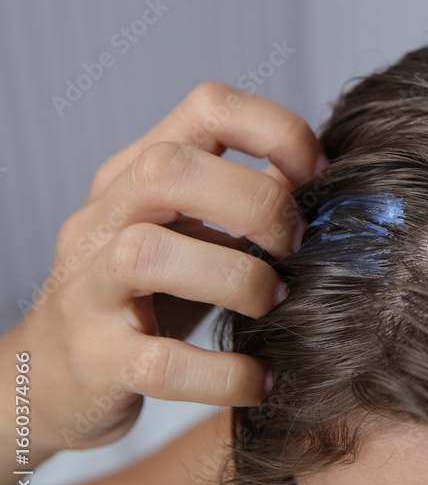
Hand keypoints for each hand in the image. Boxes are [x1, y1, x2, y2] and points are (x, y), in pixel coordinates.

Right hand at [10, 81, 322, 456]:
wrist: (46, 376)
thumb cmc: (143, 296)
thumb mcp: (187, 233)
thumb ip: (242, 202)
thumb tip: (323, 180)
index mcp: (137, 173)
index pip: (207, 106)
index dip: (276, 132)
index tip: (318, 179)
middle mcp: (103, 219)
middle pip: (169, 169)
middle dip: (255, 203)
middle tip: (294, 247)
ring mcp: (89, 288)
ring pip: (149, 254)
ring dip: (238, 279)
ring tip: (275, 304)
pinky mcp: (95, 361)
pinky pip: (161, 364)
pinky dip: (225, 374)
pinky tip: (259, 378)